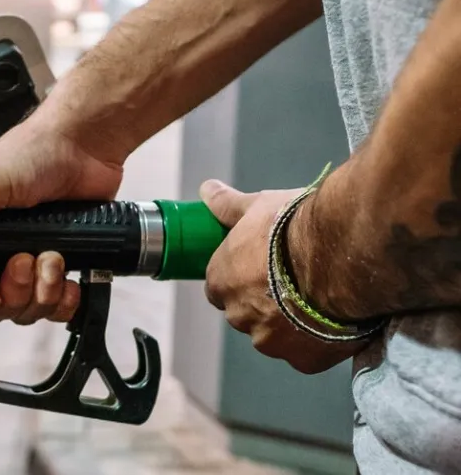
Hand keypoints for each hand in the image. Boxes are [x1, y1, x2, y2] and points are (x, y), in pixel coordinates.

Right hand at [0, 108, 124, 325]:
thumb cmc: (29, 154)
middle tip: (26, 258)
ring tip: (53, 255)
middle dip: (14, 292)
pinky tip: (71, 279)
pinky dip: (66, 301)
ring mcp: (28, 263)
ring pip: (27, 310)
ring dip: (43, 291)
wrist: (86, 143)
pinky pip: (59, 309)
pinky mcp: (61, 267)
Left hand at [200, 180, 365, 373]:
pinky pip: (307, 354)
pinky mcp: (304, 360)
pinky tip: (334, 319)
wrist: (343, 253)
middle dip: (267, 301)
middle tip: (296, 280)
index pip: (221, 287)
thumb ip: (228, 205)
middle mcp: (239, 316)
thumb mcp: (258, 206)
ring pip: (277, 336)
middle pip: (247, 313)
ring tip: (320, 298)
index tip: (263, 268)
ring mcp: (271, 342)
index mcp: (221, 282)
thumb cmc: (295, 226)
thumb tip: (207, 190)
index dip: (242, 278)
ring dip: (292, 323)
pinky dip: (318, 342)